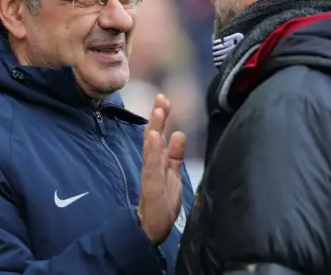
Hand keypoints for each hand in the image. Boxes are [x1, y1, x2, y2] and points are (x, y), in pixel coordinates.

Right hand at [137, 94, 185, 244]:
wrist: (151, 232)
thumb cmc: (162, 205)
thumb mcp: (173, 176)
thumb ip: (175, 155)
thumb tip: (179, 133)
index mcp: (159, 163)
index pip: (159, 135)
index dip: (162, 117)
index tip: (164, 99)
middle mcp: (153, 166)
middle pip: (154, 137)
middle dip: (158, 117)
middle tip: (161, 99)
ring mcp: (151, 176)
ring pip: (151, 148)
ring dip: (155, 128)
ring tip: (159, 111)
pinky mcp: (151, 187)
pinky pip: (151, 167)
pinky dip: (153, 151)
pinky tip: (154, 137)